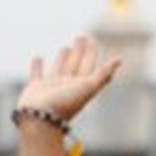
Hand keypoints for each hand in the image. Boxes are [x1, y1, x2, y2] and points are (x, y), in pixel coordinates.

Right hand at [15, 36, 120, 155]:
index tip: (93, 42)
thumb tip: (119, 59)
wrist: (40, 118)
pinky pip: (36, 75)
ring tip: (65, 47)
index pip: (88, 67)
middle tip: (81, 37)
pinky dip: (37, 67)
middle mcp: (67, 86)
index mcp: (80, 86)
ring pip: (59, 69)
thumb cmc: (65, 103)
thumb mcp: (88, 87)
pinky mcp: (35, 89)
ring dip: (62, 59)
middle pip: (75, 66)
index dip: (91, 55)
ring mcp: (51, 88)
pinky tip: (38, 58)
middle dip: (79, 52)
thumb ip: (103, 73)